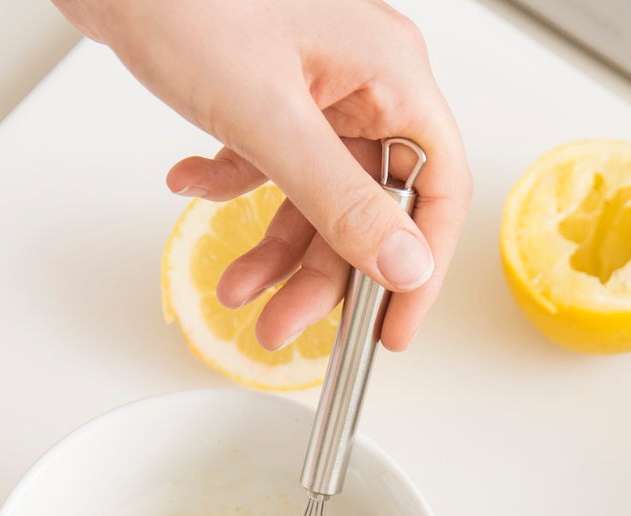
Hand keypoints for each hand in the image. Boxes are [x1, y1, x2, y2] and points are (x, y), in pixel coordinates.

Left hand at [58, 0, 471, 351]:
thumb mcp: (268, 117)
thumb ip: (340, 200)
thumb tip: (403, 263)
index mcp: (390, 73)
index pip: (436, 189)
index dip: (418, 267)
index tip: (390, 328)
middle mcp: (362, 78)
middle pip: (369, 205)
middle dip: (322, 273)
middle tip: (285, 324)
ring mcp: (315, 81)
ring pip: (316, 192)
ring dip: (274, 244)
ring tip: (235, 287)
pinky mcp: (268, 84)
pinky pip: (272, 159)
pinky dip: (233, 185)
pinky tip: (194, 184)